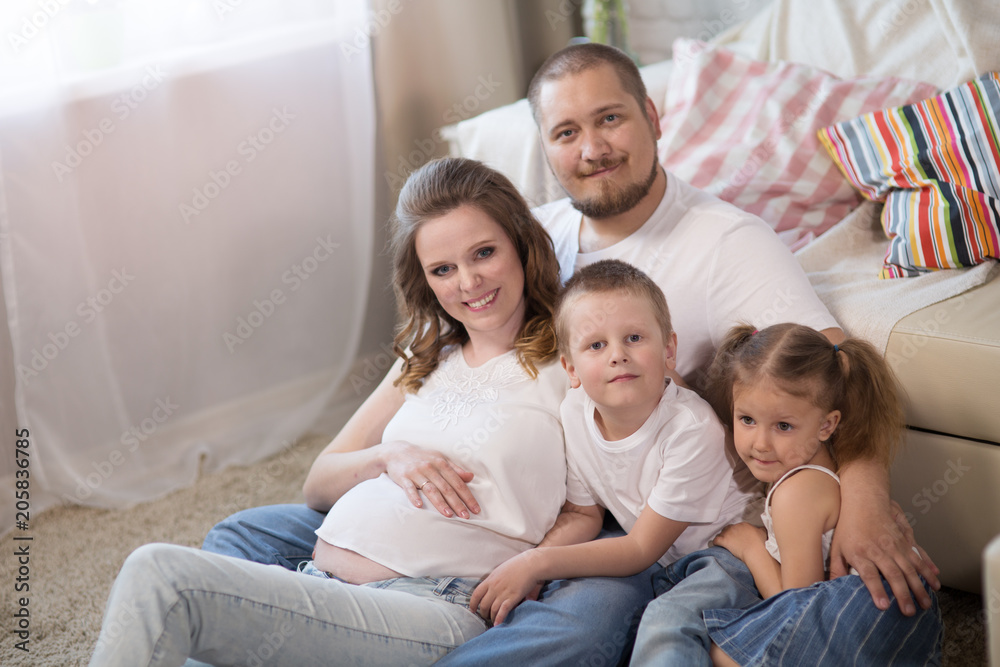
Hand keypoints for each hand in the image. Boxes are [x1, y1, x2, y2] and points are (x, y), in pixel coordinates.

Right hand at [381, 441, 479, 518]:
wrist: (397, 451)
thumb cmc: (422, 457)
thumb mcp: (440, 459)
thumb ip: (455, 469)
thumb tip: (471, 477)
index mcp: (441, 463)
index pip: (458, 482)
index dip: (467, 496)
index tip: (475, 509)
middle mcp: (430, 468)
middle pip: (446, 488)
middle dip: (457, 503)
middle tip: (466, 516)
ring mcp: (416, 472)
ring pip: (430, 489)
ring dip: (440, 503)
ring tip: (449, 515)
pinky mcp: (403, 477)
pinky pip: (409, 488)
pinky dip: (414, 496)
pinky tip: (419, 506)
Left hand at [470, 552, 545, 625]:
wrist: (530, 564)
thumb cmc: (518, 565)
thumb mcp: (502, 570)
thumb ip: (498, 580)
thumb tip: (499, 590)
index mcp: (491, 579)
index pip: (476, 594)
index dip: (473, 604)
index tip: (473, 610)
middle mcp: (494, 587)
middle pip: (483, 604)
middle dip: (483, 613)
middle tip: (486, 617)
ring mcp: (503, 592)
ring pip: (492, 609)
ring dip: (491, 617)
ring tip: (493, 622)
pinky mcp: (513, 597)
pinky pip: (503, 610)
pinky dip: (499, 618)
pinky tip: (497, 624)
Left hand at [711, 522, 765, 561]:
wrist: (754, 551)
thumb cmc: (760, 544)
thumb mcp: (763, 533)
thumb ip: (761, 530)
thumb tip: (762, 529)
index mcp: (744, 525)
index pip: (737, 527)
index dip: (736, 532)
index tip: (737, 537)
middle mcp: (735, 527)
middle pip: (728, 529)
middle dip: (728, 534)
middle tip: (731, 541)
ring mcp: (728, 533)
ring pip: (721, 534)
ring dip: (722, 538)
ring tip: (723, 543)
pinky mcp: (724, 540)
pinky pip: (716, 540)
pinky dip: (715, 542)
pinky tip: (716, 545)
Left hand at [830, 498, 940, 614]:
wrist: (864, 500)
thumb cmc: (848, 526)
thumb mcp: (837, 547)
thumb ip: (836, 568)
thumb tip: (830, 587)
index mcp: (860, 552)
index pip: (869, 574)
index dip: (877, 590)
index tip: (884, 606)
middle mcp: (879, 549)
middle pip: (893, 574)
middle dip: (903, 594)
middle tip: (909, 612)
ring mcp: (894, 545)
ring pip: (910, 568)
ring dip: (919, 587)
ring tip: (926, 603)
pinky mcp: (904, 540)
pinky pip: (918, 557)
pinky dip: (927, 569)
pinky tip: (935, 580)